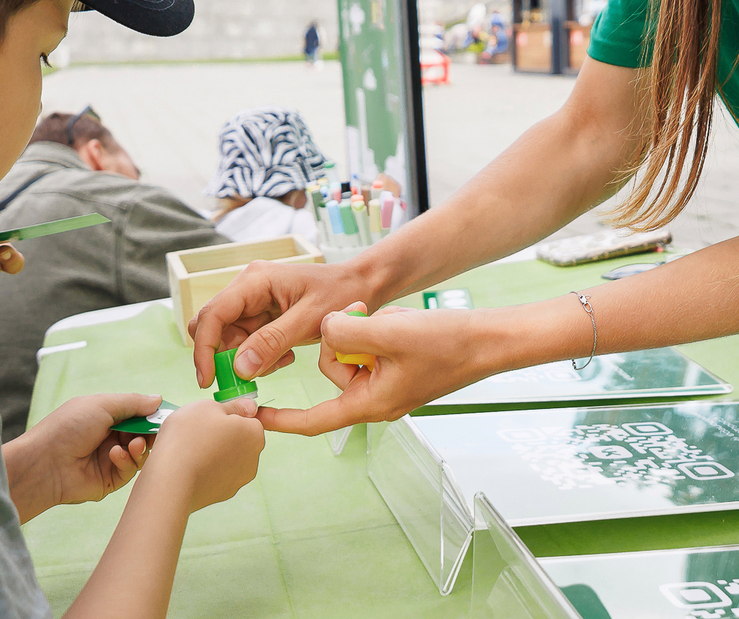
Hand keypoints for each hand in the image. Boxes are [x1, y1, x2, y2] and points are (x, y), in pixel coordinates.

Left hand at [5, 392, 160, 521]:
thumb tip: (159, 399)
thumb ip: (133, 403)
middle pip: (143, 434)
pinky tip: (116, 455)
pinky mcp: (109, 481)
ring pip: (140, 454)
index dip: (153, 414)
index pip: (138, 414)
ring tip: (133, 445)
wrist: (44, 463)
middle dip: (151, 432)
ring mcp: (110, 459)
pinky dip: (127, 461)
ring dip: (140, 447)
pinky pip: (130, 471)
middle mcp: (110, 437)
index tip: (168, 414)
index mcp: (106, 416)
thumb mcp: (102, 405)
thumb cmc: (68, 427)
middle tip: (156, 431)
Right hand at [147, 399, 264, 512]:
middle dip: (223, 435)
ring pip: (228, 458)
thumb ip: (234, 406)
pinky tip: (191, 467)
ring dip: (215, 453)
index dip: (227, 415)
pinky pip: (217, 475)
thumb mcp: (208, 407)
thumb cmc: (188, 439)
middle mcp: (253, 458)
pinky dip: (207, 470)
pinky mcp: (223, 494)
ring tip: (191, 451)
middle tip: (198, 432)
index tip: (210, 418)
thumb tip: (250, 407)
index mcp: (254, 434)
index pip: (248, 418)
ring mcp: (239, 479)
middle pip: (239, 439)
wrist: (170, 481)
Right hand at [189, 258, 375, 385]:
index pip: (212, 314)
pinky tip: (287, 355)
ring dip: (247, 359)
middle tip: (245, 380)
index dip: (204, 349)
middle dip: (224, 357)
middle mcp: (247, 288)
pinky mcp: (261, 316)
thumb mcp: (308, 319)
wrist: (360, 286)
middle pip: (213, 327)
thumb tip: (239, 368)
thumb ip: (273, 341)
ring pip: (229, 339)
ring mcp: (253, 302)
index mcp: (254, 280)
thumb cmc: (339, 293)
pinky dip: (260, 357)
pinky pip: (247, 343)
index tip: (208, 380)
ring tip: (282, 361)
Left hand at [258, 304, 487, 435]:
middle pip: (332, 370)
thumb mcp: (386, 333)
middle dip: (342, 340)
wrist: (486, 341)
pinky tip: (399, 324)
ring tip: (390, 321)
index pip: (313, 421)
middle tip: (369, 319)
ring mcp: (387, 384)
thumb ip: (344, 333)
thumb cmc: (443, 343)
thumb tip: (324, 330)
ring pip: (349, 354)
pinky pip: (369, 349)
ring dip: (363, 331)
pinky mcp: (396, 369)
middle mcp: (374, 399)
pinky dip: (377, 331)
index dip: (281, 419)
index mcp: (369, 404)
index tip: (252, 417)